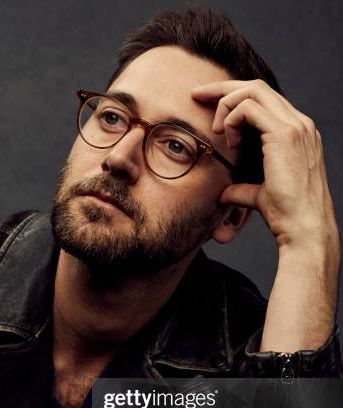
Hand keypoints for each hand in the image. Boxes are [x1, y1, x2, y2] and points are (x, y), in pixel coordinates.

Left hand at [192, 79, 339, 250]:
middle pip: (257, 87)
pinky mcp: (284, 134)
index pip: (264, 99)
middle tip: (197, 95)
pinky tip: (228, 141)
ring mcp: (294, 126)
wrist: (303, 226)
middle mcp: (299, 123)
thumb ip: (243, 189)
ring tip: (215, 130)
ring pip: (252, 91)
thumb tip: (224, 194)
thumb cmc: (286, 214)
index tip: (208, 104)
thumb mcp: (260, 195)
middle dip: (223, 88)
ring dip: (225, 105)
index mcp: (297, 132)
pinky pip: (248, 109)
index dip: (234, 97)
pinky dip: (231, 119)